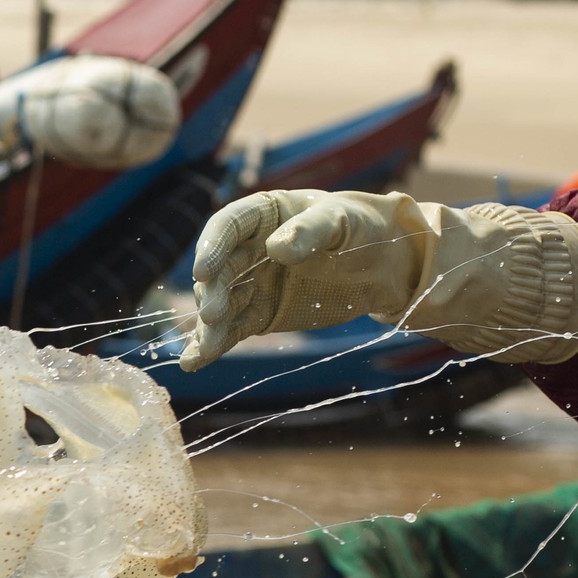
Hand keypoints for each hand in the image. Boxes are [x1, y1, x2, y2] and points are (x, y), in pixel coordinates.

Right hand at [182, 190, 430, 370]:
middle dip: (212, 293)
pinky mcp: (257, 315)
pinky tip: (195, 362)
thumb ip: (311, 231)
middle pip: (219, 271)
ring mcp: (250, 284)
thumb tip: (276, 248)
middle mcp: (248, 249)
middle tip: (215, 314)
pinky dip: (212, 346)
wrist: (382, 264)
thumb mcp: (343, 221)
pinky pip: (230, 330)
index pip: (227, 227)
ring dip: (209, 327)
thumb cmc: (362, 229)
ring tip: (206, 349)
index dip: (211, 248)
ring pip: (221, 304)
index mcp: (262, 215)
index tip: (204, 272)